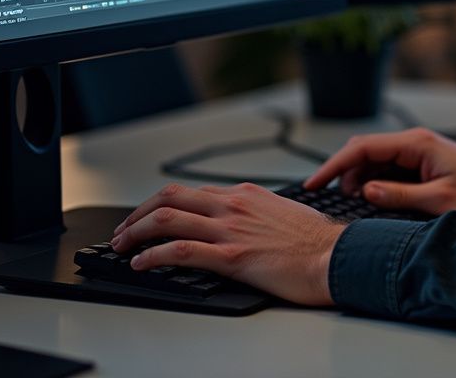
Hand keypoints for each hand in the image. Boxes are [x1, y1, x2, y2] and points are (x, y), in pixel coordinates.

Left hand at [110, 182, 342, 305]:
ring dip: (135, 233)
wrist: (335, 255)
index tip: (146, 218)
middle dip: (138, 214)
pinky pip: (180, 251)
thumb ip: (256, 212)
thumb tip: (241, 221)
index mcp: (245, 194)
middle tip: (123, 231)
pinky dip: (152, 256)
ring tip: (121, 247)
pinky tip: (140, 264)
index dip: (160, 204)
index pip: (190, 192)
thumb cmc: (315, 241)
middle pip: (170, 198)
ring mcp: (231, 229)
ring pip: (168, 220)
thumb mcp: (282, 212)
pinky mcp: (232, 257)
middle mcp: (234, 205)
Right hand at [305, 127, 455, 214]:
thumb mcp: (439, 201)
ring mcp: (418, 154)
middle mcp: (415, 143)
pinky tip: (370, 202)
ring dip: (358, 180)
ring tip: (348, 205)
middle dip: (342, 173)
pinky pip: (389, 171)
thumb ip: (398, 196)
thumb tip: (363, 191)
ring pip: (374, 162)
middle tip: (327, 199)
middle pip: (364, 152)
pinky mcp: (423, 166)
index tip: (312, 183)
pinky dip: (374, 184)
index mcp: (416, 144)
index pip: (362, 148)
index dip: (333, 166)